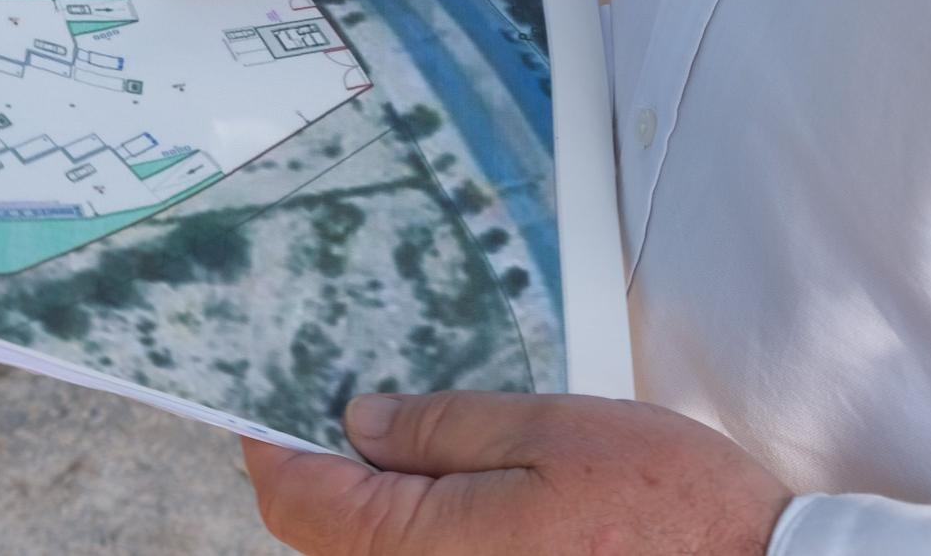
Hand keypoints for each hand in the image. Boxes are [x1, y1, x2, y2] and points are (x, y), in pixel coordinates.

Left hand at [245, 392, 791, 555]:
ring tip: (404, 431)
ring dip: (374, 497)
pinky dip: (421, 524)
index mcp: (423, 552)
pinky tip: (454, 483)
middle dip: (322, 464)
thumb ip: (439, 430)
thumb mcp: (547, 432)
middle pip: (327, 533)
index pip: (297, 499)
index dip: (270, 438)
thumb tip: (357, 423)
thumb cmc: (668, 511)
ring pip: (376, 555)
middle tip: (342, 394)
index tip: (263, 390)